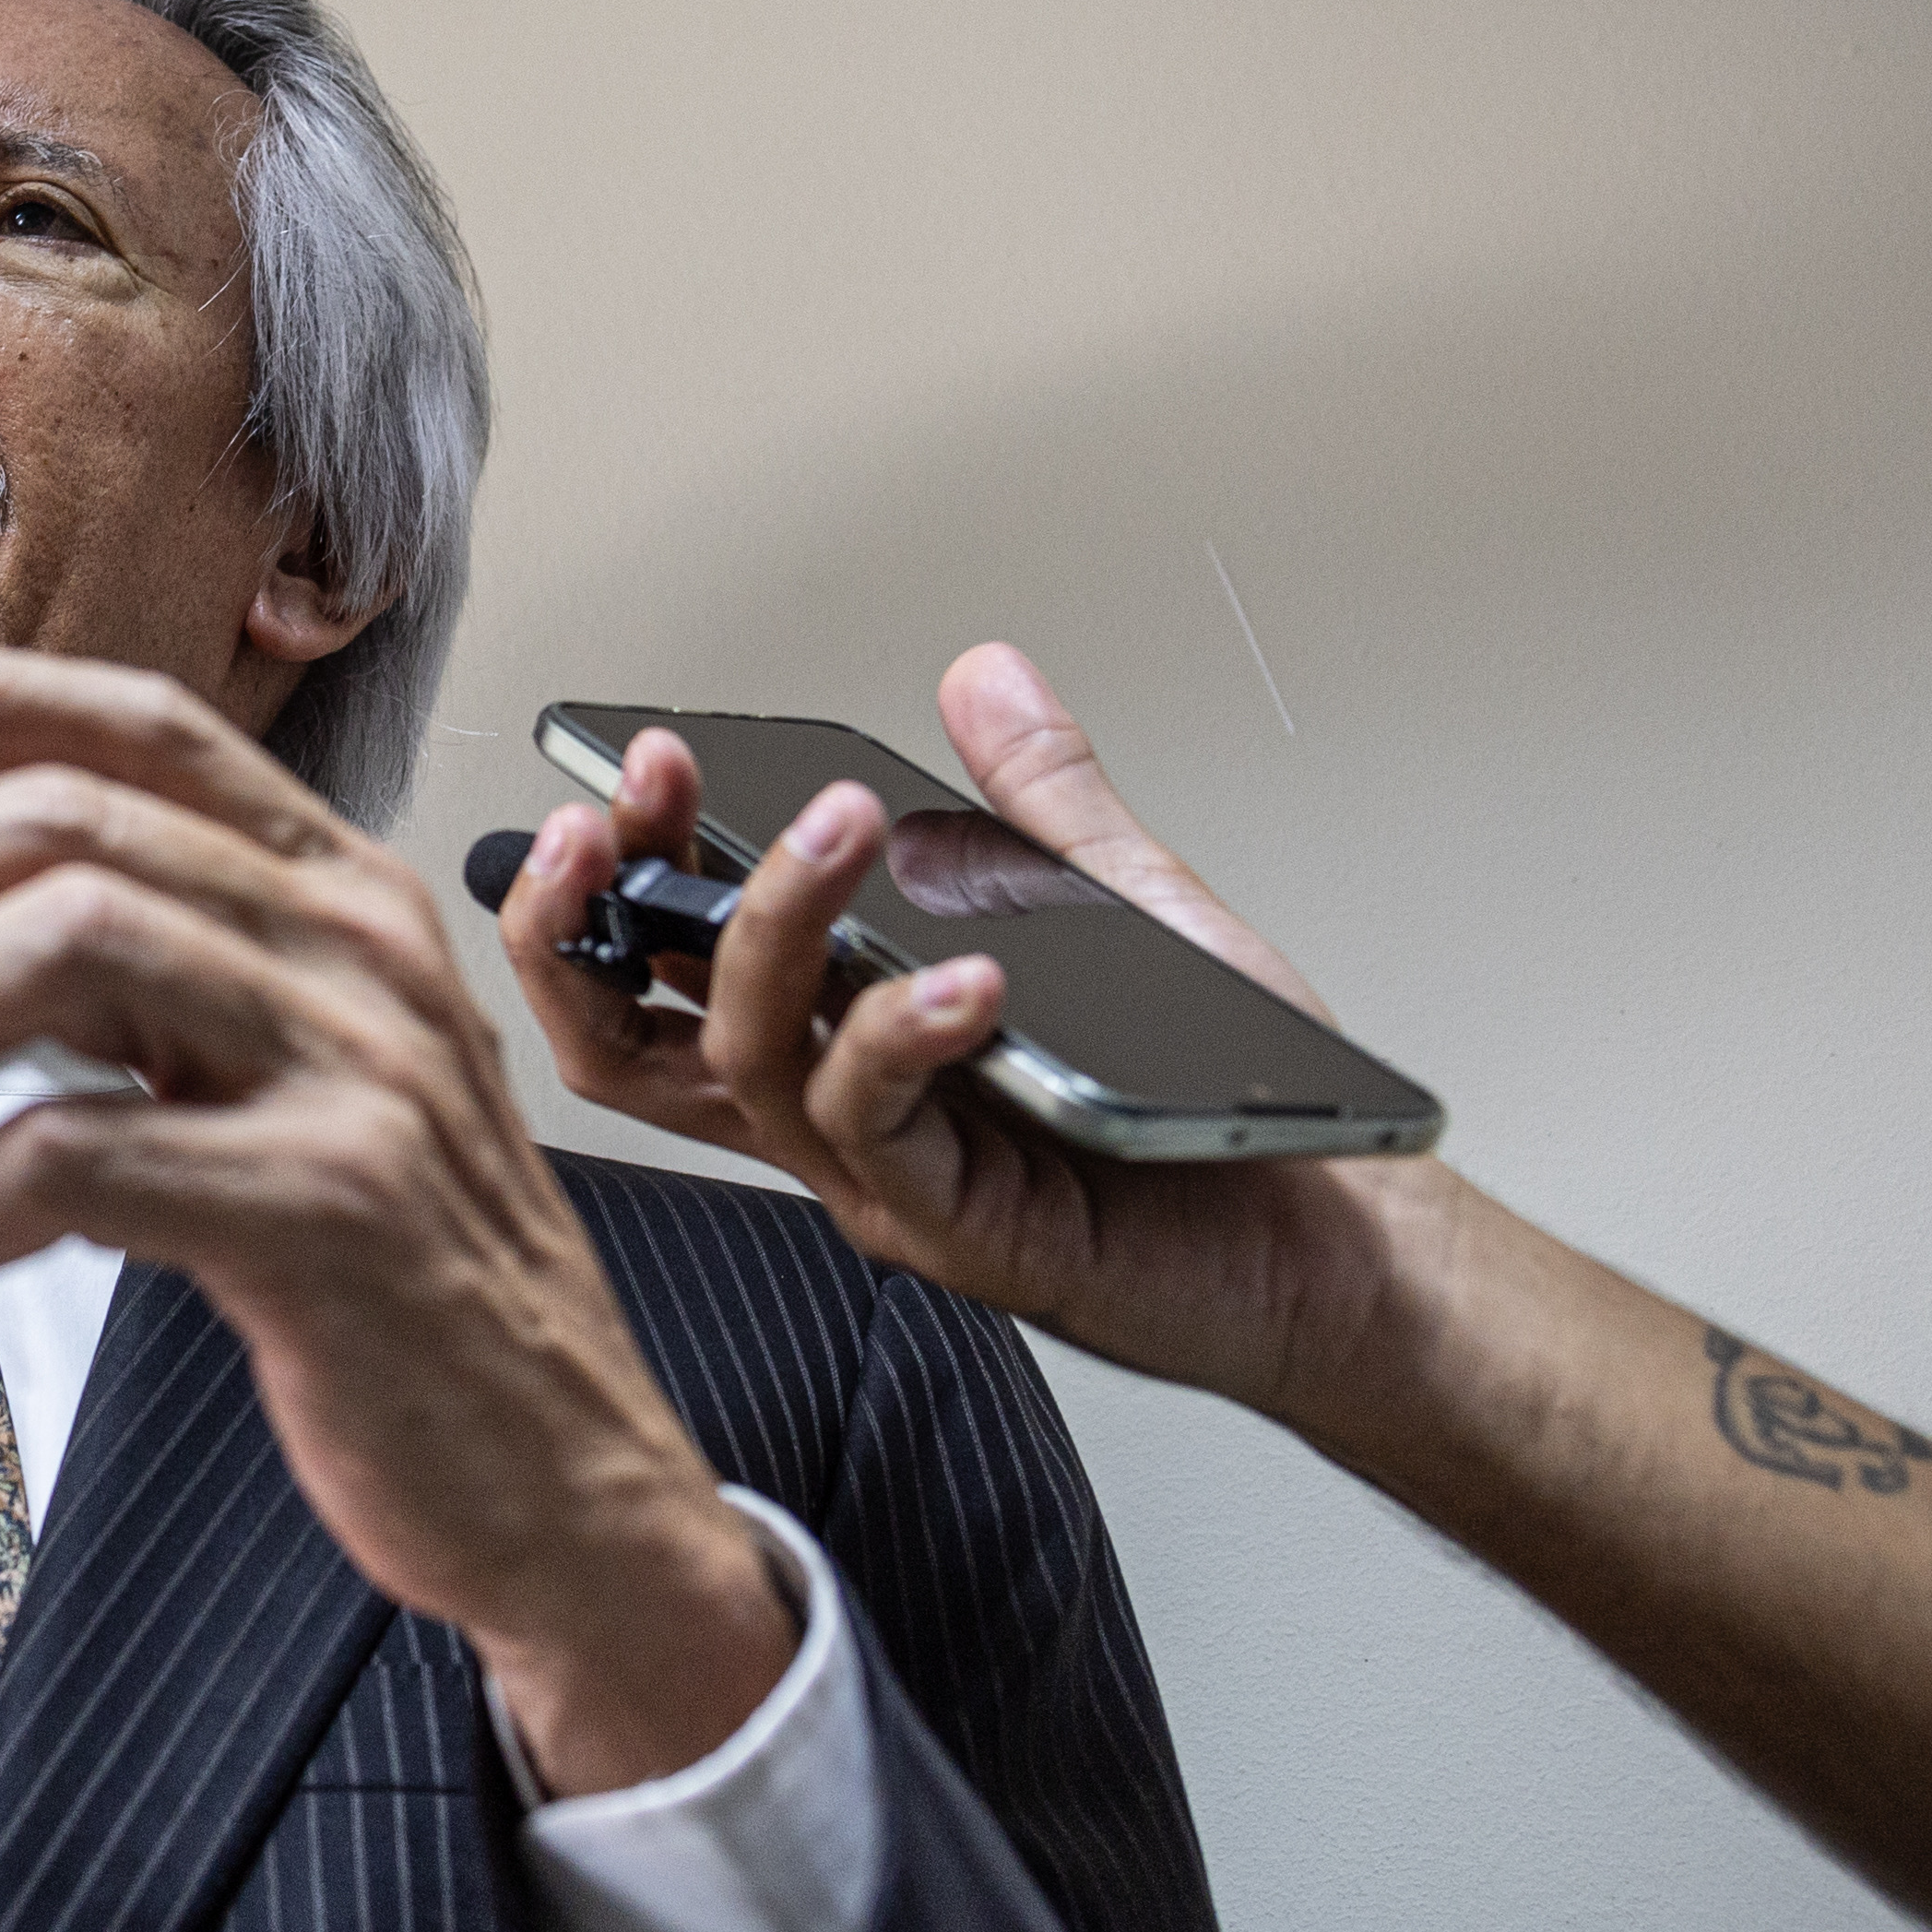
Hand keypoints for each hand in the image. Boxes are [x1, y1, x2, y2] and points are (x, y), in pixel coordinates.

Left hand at [0, 642, 792, 1796]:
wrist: (562, 1487)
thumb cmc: (394, 1297)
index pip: (138, 728)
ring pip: (61, 950)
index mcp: (341, 896)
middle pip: (58, 826)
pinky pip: (77, 1163)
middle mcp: (358, 947)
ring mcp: (356, 1067)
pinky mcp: (329, 1208)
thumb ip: (156, 990)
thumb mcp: (286, 1091)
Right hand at [496, 640, 1458, 1437]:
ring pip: (746, 1057)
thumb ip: (1036, 804)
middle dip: (598, 909)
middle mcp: (834, 1113)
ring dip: (773, 924)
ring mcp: (881, 1176)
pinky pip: (878, 1128)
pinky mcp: (952, 1228)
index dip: (616, 868)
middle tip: (641, 801)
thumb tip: (984, 680)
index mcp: (840, 1039)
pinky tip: (963, 976)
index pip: (666, 961)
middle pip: (629, 1035)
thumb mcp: (1120, 911)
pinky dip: (900, 1037)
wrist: (1333, 1250)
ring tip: (841, 827)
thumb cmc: (1212, 1112)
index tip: (648, 762)